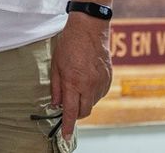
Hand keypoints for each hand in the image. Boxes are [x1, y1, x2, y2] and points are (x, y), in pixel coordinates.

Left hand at [50, 14, 111, 140]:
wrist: (89, 28)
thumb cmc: (69, 44)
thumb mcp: (55, 65)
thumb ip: (55, 87)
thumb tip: (56, 104)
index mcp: (73, 82)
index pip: (71, 111)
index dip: (68, 125)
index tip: (66, 135)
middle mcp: (89, 85)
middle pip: (84, 111)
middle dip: (75, 114)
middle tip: (68, 108)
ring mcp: (101, 82)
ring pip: (92, 103)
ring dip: (83, 102)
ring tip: (76, 87)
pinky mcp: (109, 78)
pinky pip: (100, 93)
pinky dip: (92, 94)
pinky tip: (86, 82)